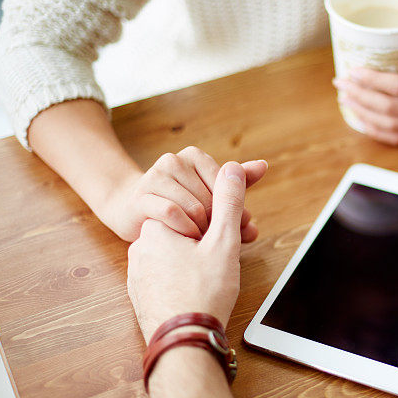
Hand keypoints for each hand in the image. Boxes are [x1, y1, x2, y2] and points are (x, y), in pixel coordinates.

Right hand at [100, 146, 263, 241]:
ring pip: (194, 206)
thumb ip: (238, 182)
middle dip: (219, 222)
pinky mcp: (140, 196)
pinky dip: (185, 229)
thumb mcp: (212, 194)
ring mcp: (154, 176)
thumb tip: (264, 166)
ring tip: (201, 240)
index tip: (236, 226)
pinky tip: (185, 238)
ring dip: (202, 228)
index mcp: (194, 156)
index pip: (226, 185)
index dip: (234, 208)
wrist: (134, 214)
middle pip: (212, 197)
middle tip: (219, 240)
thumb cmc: (180, 204)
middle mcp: (173, 160)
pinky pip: (172, 213)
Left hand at [126, 160, 266, 341]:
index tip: (236, 234)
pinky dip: (186, 278)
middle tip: (233, 257)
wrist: (182, 345)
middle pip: (185, 229)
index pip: (192, 205)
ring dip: (200, 259)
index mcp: (156, 227)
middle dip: (212, 238)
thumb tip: (234, 168)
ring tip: (218, 279)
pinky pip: (167, 275)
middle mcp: (141, 246)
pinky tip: (201, 292)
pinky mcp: (141, 294)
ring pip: (176, 254)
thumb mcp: (224, 241)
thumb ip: (228, 201)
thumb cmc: (203, 293)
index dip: (219, 217)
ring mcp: (138, 273)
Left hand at [332, 32, 397, 144]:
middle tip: (342, 84)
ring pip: (390, 125)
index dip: (373, 81)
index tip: (353, 71)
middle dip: (361, 96)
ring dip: (363, 114)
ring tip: (345, 99)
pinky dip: (375, 130)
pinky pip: (397, 137)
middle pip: (390, 108)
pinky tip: (359, 119)